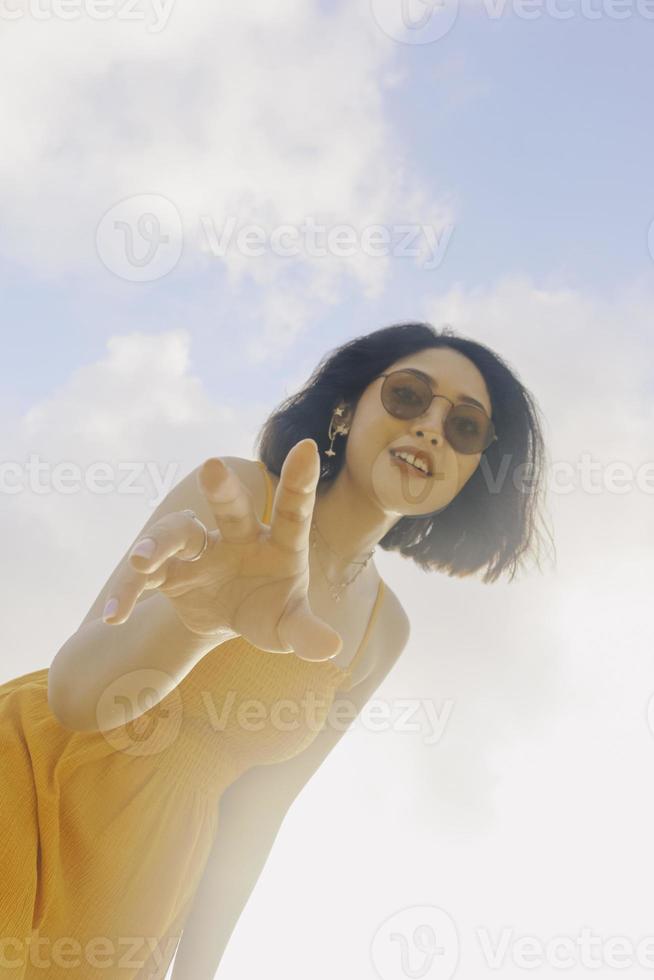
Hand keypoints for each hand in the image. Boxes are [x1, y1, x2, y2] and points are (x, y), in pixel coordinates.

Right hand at [102, 439, 342, 662]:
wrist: (228, 618)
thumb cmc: (269, 613)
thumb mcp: (287, 627)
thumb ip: (307, 634)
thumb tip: (332, 650)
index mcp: (278, 544)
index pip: (293, 512)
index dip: (300, 482)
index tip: (308, 447)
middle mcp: (239, 535)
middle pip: (231, 507)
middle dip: (222, 489)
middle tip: (211, 467)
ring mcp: (201, 548)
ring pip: (179, 531)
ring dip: (158, 542)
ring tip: (140, 560)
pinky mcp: (169, 567)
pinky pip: (143, 573)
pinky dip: (128, 591)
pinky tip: (116, 615)